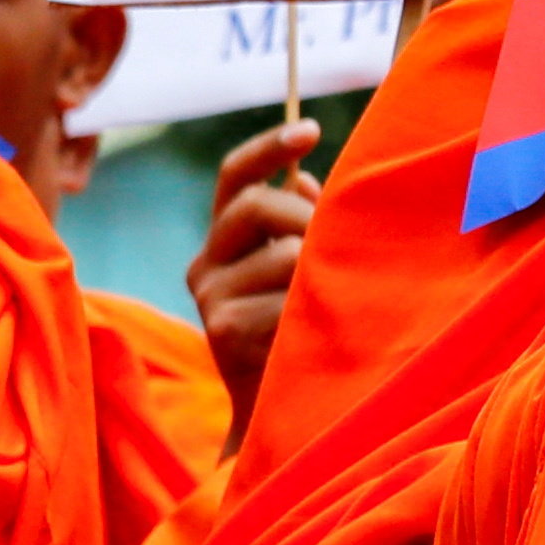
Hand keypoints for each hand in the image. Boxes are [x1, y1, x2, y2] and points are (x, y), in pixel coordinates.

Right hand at [187, 115, 325, 432]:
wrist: (279, 416)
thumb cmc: (305, 333)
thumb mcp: (304, 272)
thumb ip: (303, 224)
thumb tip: (308, 179)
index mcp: (225, 242)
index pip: (235, 177)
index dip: (270, 147)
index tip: (313, 129)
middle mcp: (205, 264)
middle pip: (258, 205)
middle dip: (310, 215)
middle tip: (340, 239)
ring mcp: (211, 298)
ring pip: (283, 252)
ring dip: (322, 268)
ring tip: (339, 297)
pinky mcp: (225, 329)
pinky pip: (286, 296)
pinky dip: (315, 306)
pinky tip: (322, 329)